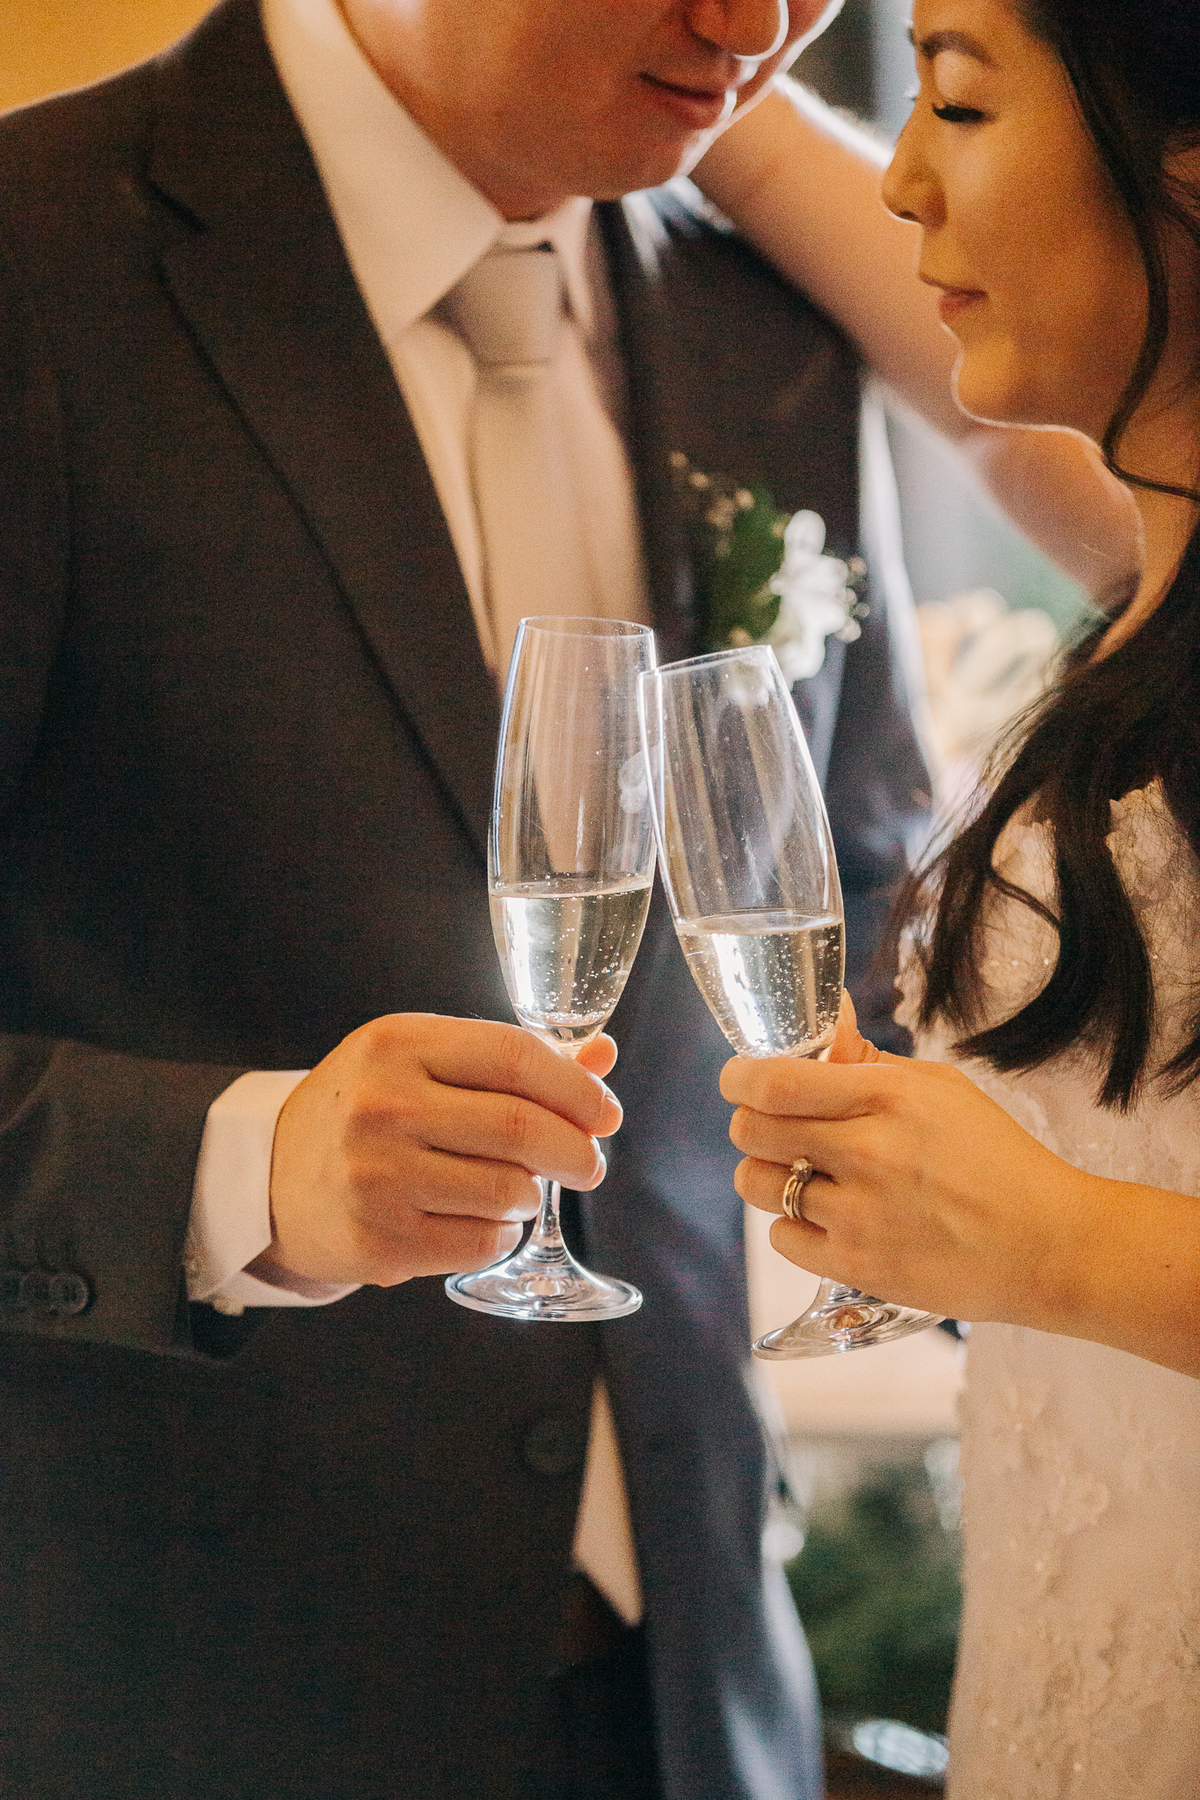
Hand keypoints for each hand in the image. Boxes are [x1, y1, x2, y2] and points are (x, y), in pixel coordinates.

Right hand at [264, 1014, 621, 1287]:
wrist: (270, 1177)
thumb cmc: (365, 1110)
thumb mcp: (422, 1061)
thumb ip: (511, 1059)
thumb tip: (603, 1056)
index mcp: (398, 1043)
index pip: (515, 1057)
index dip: (577, 1089)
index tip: (605, 1113)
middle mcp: (382, 1105)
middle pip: (522, 1129)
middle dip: (575, 1152)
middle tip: (588, 1165)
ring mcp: (376, 1177)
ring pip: (510, 1191)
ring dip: (531, 1195)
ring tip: (513, 1189)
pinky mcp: (379, 1241)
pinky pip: (484, 1242)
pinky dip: (500, 1234)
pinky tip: (479, 1220)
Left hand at [721, 995, 1099, 1330]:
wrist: (1049, 1245)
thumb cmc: (997, 1159)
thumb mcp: (940, 1088)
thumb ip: (869, 1063)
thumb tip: (823, 1030)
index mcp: (888, 1097)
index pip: (775, 1082)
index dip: (740, 1078)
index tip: (738, 1078)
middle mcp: (868, 1153)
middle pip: (753, 1130)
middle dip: (750, 1123)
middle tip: (769, 1126)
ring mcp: (860, 1214)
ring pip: (757, 1184)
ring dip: (766, 1173)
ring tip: (800, 1173)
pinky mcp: (859, 1266)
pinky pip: (782, 1238)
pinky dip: (793, 1226)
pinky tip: (828, 1216)